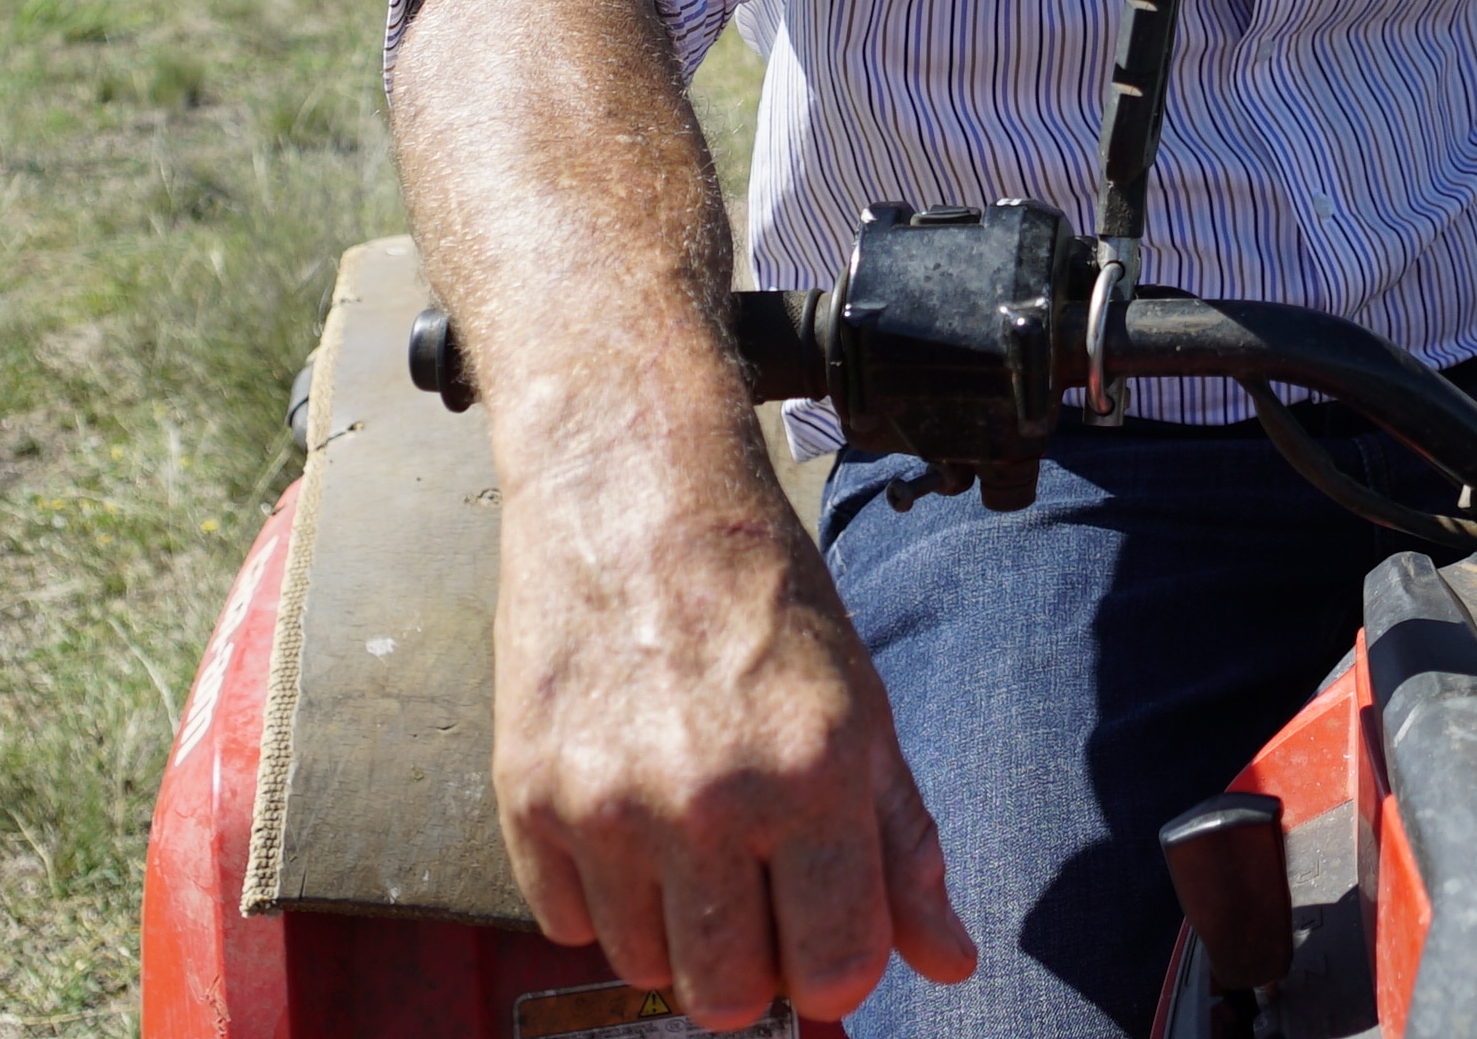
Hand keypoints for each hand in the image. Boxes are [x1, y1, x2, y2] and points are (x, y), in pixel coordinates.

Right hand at [489, 432, 976, 1027]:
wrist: (631, 488)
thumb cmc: (758, 589)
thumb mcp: (863, 707)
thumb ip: (905, 847)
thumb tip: (950, 961)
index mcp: (814, 775)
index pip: (834, 967)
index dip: (835, 967)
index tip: (823, 936)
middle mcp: (710, 800)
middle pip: (728, 996)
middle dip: (750, 969)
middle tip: (752, 899)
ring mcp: (608, 804)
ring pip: (642, 967)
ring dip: (671, 928)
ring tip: (686, 836)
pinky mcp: (527, 796)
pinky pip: (563, 921)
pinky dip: (597, 893)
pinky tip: (625, 815)